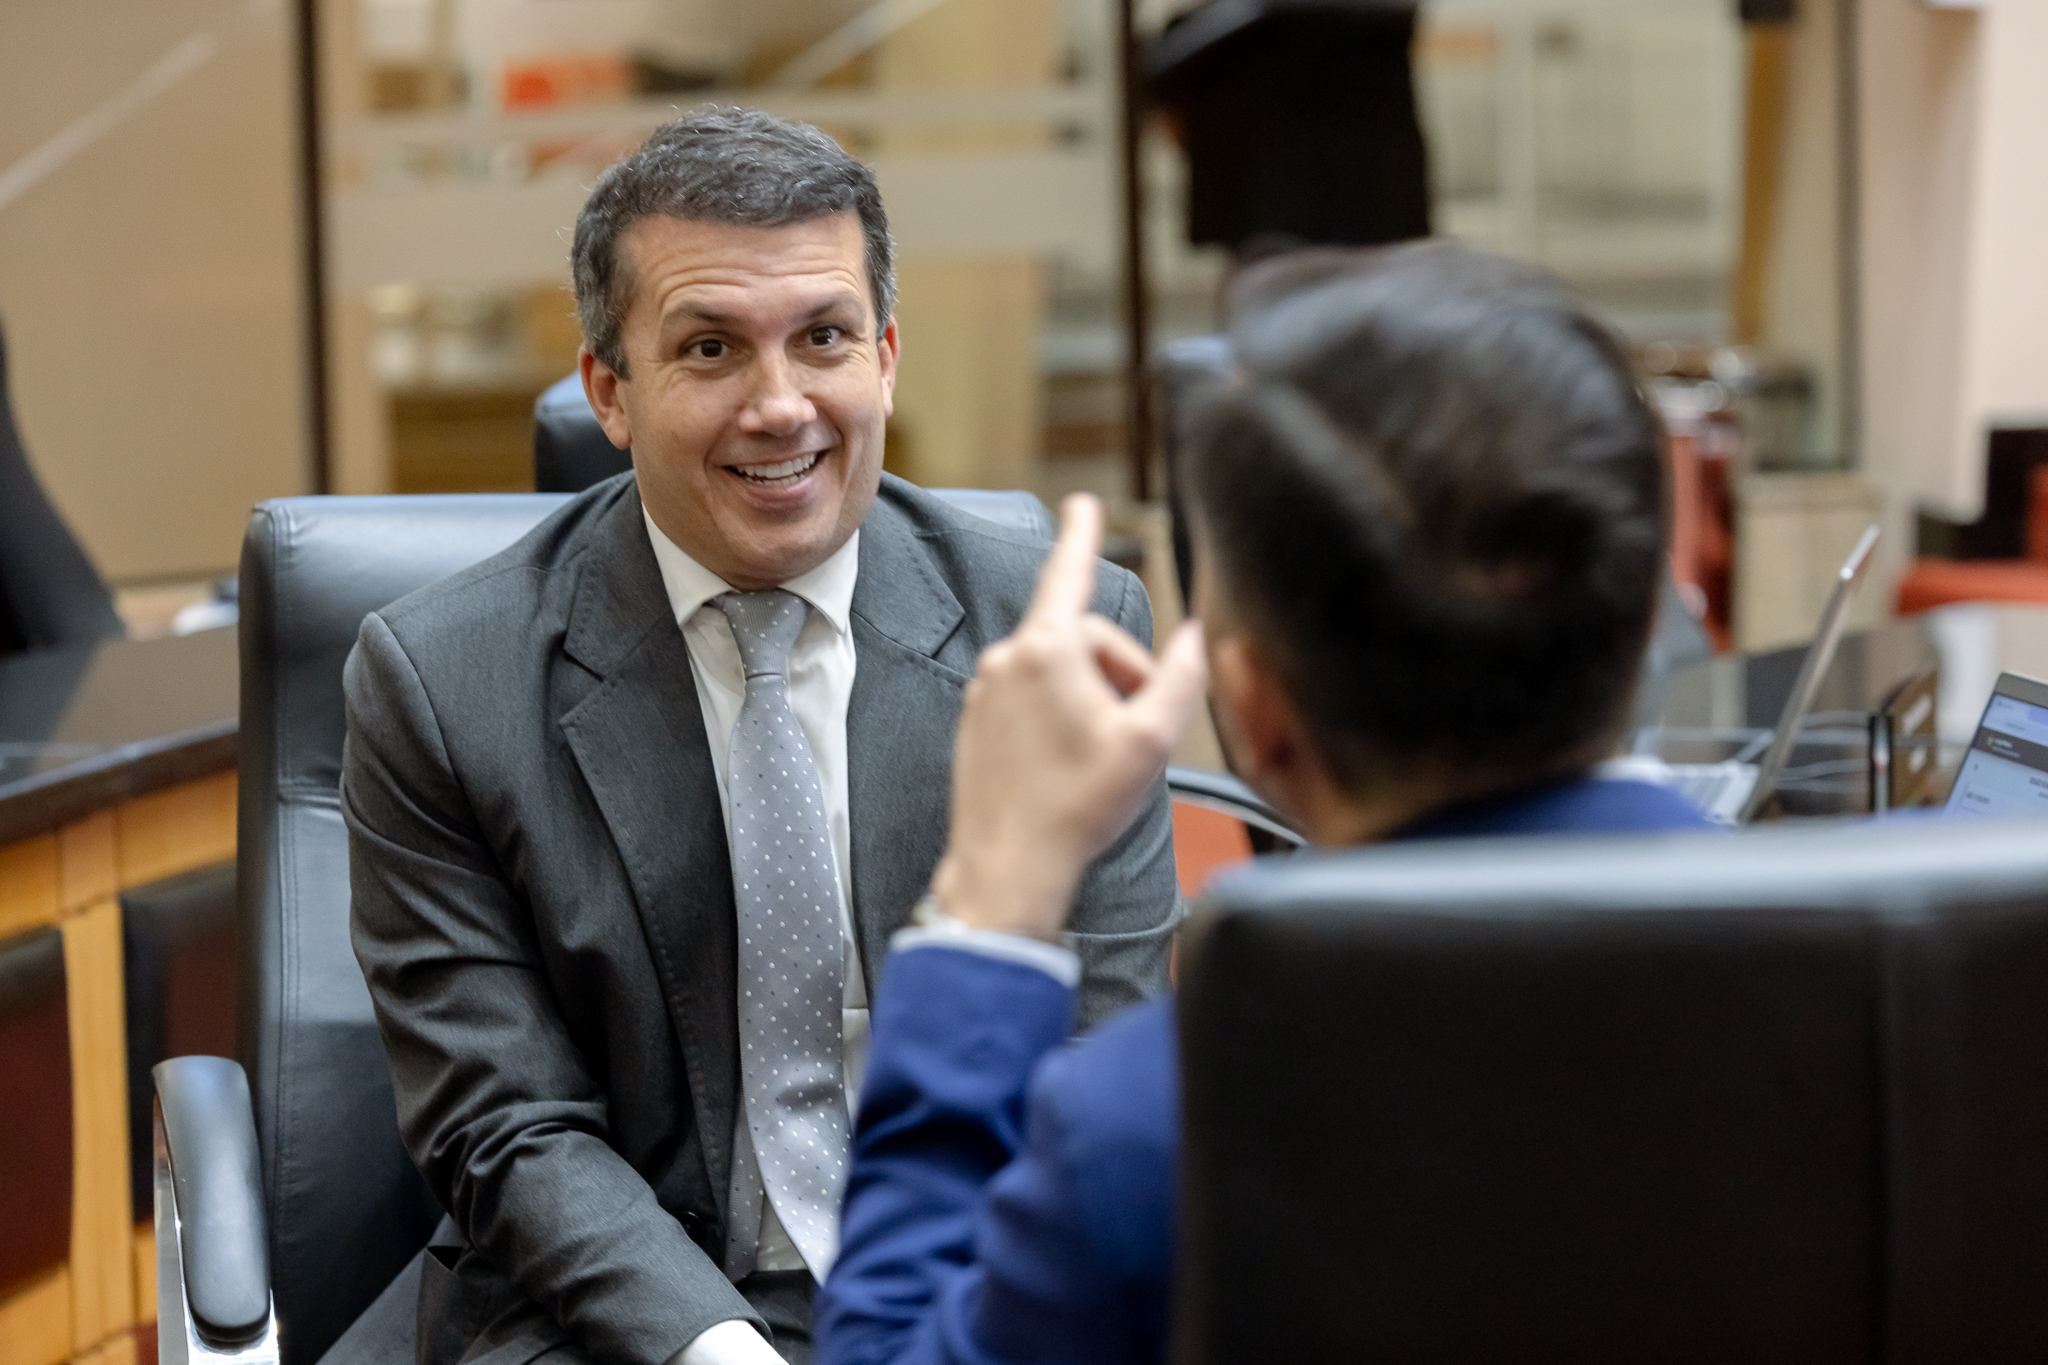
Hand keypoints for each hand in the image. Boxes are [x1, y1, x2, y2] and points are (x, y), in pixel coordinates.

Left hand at [931, 494, 1207, 941]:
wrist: (1008, 867)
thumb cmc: (1077, 807)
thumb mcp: (1151, 741)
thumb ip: (1181, 679)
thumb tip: (1194, 638)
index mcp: (1047, 651)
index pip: (1069, 574)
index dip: (1082, 535)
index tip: (1082, 503)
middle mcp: (1007, 661)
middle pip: (1084, 642)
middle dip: (1121, 676)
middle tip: (1139, 732)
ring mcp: (985, 694)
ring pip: (1059, 676)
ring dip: (1093, 703)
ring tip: (1103, 759)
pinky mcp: (976, 725)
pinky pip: (1031, 704)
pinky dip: (1060, 723)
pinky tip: (1070, 770)